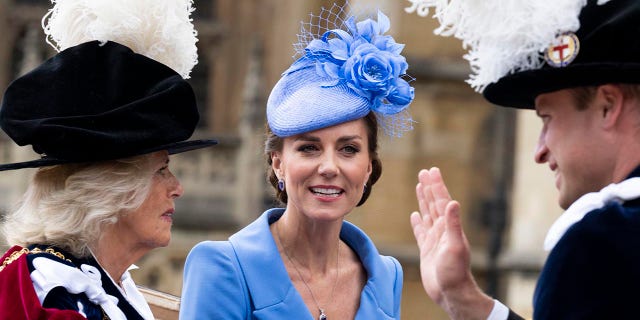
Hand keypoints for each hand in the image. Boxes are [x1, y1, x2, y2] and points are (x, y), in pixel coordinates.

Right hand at [410, 168, 493, 319]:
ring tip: (420, 186)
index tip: (432, 171)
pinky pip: (421, 231)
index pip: (441, 201)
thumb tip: (453, 202)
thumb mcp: (455, 246)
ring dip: (423, 200)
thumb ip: (453, 224)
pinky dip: (418, 222)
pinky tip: (415, 215)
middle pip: (434, 204)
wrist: (451, 293)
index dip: (437, 185)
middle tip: (424, 172)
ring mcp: (434, 239)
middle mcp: (442, 230)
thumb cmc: (455, 272)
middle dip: (429, 188)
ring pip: (427, 214)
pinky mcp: (427, 250)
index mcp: (448, 226)